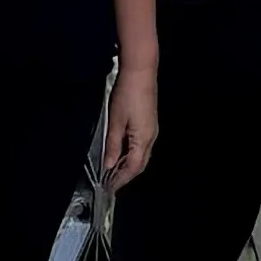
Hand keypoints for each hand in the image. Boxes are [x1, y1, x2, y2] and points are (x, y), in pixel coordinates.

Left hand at [101, 67, 157, 192]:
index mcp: (144, 139)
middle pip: (140, 163)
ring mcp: (152, 130)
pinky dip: (131, 154)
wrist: (141, 72)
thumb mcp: (116, 121)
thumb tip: (109, 165)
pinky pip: (141, 146)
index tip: (109, 187)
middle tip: (111, 183)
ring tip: (113, 171)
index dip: (121, 179)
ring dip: (129, 165)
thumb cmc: (127, 96)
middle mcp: (151, 138)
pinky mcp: (149, 123)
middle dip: (126, 175)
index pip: (133, 167)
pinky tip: (121, 153)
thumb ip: (112, 145)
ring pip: (141, 155)